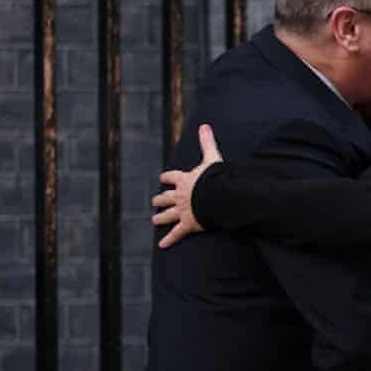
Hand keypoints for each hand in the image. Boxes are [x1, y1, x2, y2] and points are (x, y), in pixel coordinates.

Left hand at [151, 124, 223, 247]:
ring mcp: (182, 211)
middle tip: (155, 201)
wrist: (215, 196)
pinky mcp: (188, 225)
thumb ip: (207, 143)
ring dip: (161, 218)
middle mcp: (180, 196)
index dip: (167, 177)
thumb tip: (205, 125)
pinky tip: (162, 246)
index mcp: (185, 180)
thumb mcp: (211, 158)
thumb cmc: (214, 178)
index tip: (162, 178)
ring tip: (154, 220)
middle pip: (166, 198)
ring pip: (168, 216)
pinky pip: (177, 234)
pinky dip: (170, 240)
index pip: (172, 177)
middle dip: (160, 199)